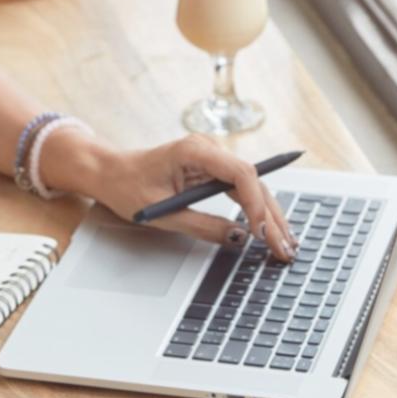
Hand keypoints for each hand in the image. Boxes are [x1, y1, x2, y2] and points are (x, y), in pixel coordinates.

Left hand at [84, 134, 298, 261]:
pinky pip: (241, 189)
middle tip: (286, 247)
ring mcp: (212, 159)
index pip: (240, 173)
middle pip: (253, 182)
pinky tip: (271, 228)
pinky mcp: (212, 170)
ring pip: (252, 187)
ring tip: (286, 243)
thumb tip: (239, 238)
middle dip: (271, 216)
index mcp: (194, 151)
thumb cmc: (128, 186)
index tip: (262, 233)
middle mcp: (208, 150)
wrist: (110, 172)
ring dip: (269, 215)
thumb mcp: (164, 215)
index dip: (256, 204)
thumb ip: (203, 226)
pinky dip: (256, 210)